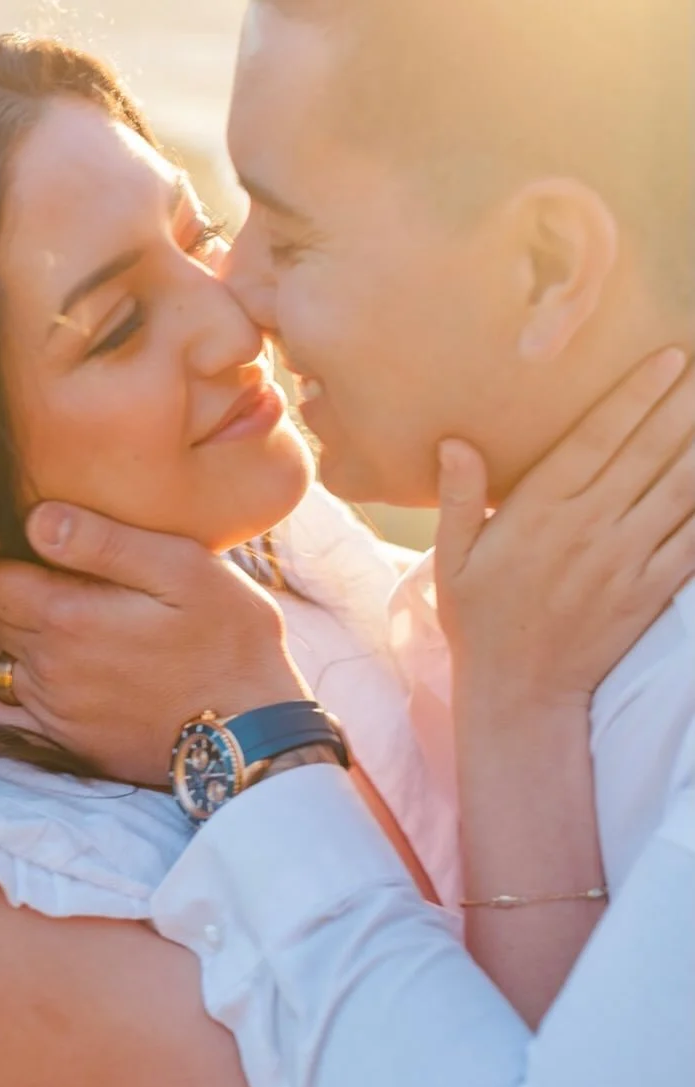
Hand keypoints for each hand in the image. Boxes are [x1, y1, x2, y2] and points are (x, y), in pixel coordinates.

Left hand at [0, 511, 307, 785]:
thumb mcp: (183, 570)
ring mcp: (51, 709)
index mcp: (68, 615)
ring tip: (13, 623)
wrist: (253, 732)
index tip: (7, 548)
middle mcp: (48, 665)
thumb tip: (34, 519)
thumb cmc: (228, 640)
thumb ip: (105, 542)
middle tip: (17, 579)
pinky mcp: (60, 744)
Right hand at [436, 347, 693, 714]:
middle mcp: (590, 529)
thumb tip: (456, 442)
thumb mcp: (451, 560)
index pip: (597, 440)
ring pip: (682, 489)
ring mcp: (627, 560)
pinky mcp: (652, 590)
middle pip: (650, 453)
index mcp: (540, 513)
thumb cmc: (481, 620)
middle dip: (686, 404)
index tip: (669, 358)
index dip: (636, 396)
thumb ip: (458, 498)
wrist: (520, 692)